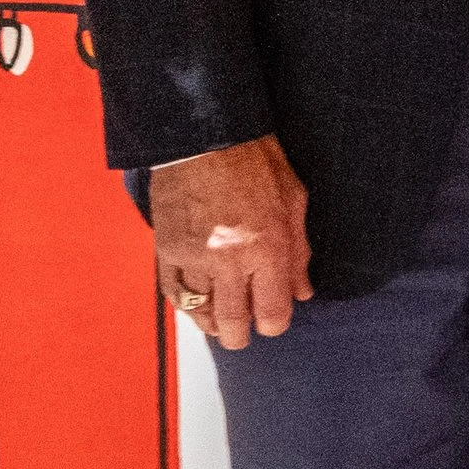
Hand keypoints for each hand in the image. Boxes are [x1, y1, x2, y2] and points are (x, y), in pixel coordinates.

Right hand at [151, 136, 312, 346]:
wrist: (204, 134)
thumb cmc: (255, 160)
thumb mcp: (294, 201)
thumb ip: (299, 252)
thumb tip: (302, 291)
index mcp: (267, 248)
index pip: (271, 314)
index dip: (274, 324)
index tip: (272, 319)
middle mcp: (229, 259)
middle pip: (233, 323)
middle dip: (241, 334)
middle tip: (243, 333)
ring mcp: (194, 256)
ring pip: (201, 311)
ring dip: (212, 321)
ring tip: (219, 323)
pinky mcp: (166, 248)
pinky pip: (172, 292)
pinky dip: (184, 304)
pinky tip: (195, 305)